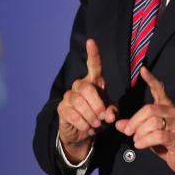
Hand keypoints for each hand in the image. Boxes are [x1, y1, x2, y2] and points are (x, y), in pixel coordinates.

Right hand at [57, 38, 116, 163]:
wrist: (83, 133)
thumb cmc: (99, 118)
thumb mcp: (110, 114)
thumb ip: (113, 111)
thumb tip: (109, 114)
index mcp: (95, 82)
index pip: (94, 65)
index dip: (93, 54)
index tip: (91, 41)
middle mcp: (80, 85)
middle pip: (87, 89)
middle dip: (97, 105)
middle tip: (103, 118)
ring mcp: (69, 95)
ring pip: (79, 102)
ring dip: (90, 116)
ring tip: (96, 124)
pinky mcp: (62, 108)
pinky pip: (72, 114)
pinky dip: (82, 124)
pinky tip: (87, 128)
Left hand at [116, 67, 174, 174]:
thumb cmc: (166, 142)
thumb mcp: (148, 132)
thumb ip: (134, 126)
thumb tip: (118, 124)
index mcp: (167, 107)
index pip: (159, 89)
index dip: (151, 80)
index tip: (143, 70)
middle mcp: (174, 112)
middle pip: (149, 110)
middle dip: (134, 121)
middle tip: (127, 131)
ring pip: (152, 123)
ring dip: (139, 133)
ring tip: (136, 141)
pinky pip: (158, 135)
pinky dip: (145, 140)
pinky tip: (139, 145)